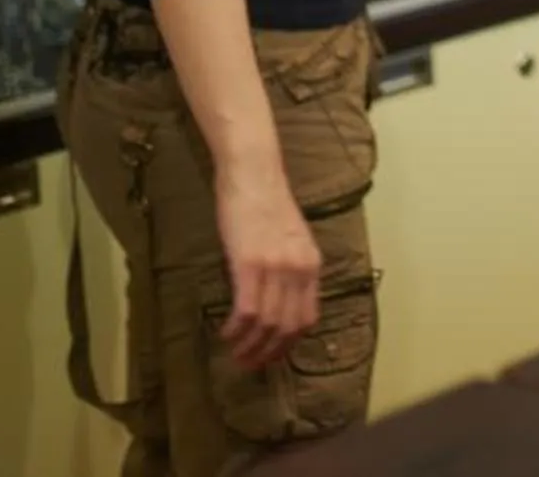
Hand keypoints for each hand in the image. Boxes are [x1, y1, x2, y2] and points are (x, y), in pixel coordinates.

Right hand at [212, 161, 321, 371]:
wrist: (253, 174)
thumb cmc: (266, 204)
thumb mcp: (291, 240)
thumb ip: (290, 269)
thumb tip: (278, 301)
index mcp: (312, 265)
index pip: (307, 318)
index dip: (289, 344)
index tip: (272, 356)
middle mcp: (299, 270)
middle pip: (288, 327)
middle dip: (268, 353)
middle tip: (249, 365)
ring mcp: (276, 267)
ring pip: (268, 324)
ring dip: (250, 347)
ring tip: (236, 355)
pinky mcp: (250, 264)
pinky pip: (247, 310)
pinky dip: (237, 329)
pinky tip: (226, 334)